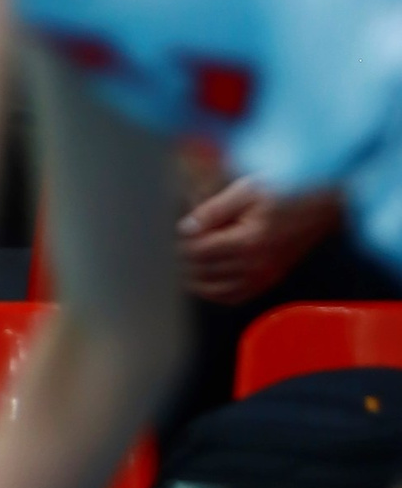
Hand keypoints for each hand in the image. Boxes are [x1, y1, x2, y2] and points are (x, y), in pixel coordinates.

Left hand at [177, 175, 339, 304]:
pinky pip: (239, 296)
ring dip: (197, 283)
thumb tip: (186, 229)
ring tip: (179, 269)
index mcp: (249, 242)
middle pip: (208, 273)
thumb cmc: (284, 190)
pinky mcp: (271, 279)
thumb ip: (213, 212)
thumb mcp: (245, 191)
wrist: (321, 205)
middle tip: (166, 252)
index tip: (167, 236)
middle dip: (184, 264)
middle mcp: (257, 266)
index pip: (202, 252)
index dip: (181, 245)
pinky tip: (205, 283)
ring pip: (221, 291)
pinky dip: (218, 294)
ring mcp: (266, 277)